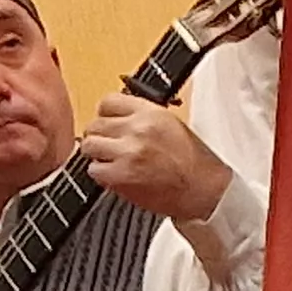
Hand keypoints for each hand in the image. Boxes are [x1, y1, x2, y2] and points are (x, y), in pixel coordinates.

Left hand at [83, 94, 231, 223]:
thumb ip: (142, 118)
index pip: (109, 102)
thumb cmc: (192, 161)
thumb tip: (116, 118)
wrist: (202, 188)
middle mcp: (138, 129)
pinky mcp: (119, 175)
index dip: (105, 114)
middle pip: (95, 124)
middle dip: (100, 136)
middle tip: (110, 146)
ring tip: (112, 160)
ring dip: (97, 154)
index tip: (108, 122)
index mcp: (153, 113)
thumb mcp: (172, 125)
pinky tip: (117, 175)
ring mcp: (127, 152)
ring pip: (89, 146)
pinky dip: (101, 174)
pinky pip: (93, 170)